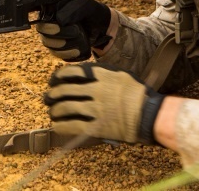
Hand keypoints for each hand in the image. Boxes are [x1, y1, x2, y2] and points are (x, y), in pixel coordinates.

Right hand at [35, 0, 112, 61]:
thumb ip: (73, 9)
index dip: (48, 27)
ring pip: (51, 48)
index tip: (61, 26)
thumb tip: (59, 20)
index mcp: (51, 10)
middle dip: (61, 36)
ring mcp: (53, 38)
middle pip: (44, 37)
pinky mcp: (60, 49)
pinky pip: (60, 56)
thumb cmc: (91, 11)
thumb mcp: (86, 5)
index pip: (41, 22)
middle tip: (76, 31)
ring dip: (67, 46)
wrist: (100, 25)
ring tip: (81, 38)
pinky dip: (70, 54)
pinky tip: (80, 48)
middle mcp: (48, 25)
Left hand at [44, 63, 162, 143]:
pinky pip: (72, 126)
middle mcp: (95, 91)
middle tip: (48, 97)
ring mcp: (95, 110)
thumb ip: (103, 72)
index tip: (54, 79)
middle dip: (53, 94)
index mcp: (101, 77)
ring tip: (52, 112)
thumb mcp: (121, 75)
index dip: (59, 76)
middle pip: (65, 90)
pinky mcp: (97, 127)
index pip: (72, 72)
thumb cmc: (138, 94)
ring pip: (65, 108)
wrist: (150, 115)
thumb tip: (87, 72)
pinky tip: (57, 126)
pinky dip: (61, 126)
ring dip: (55, 110)